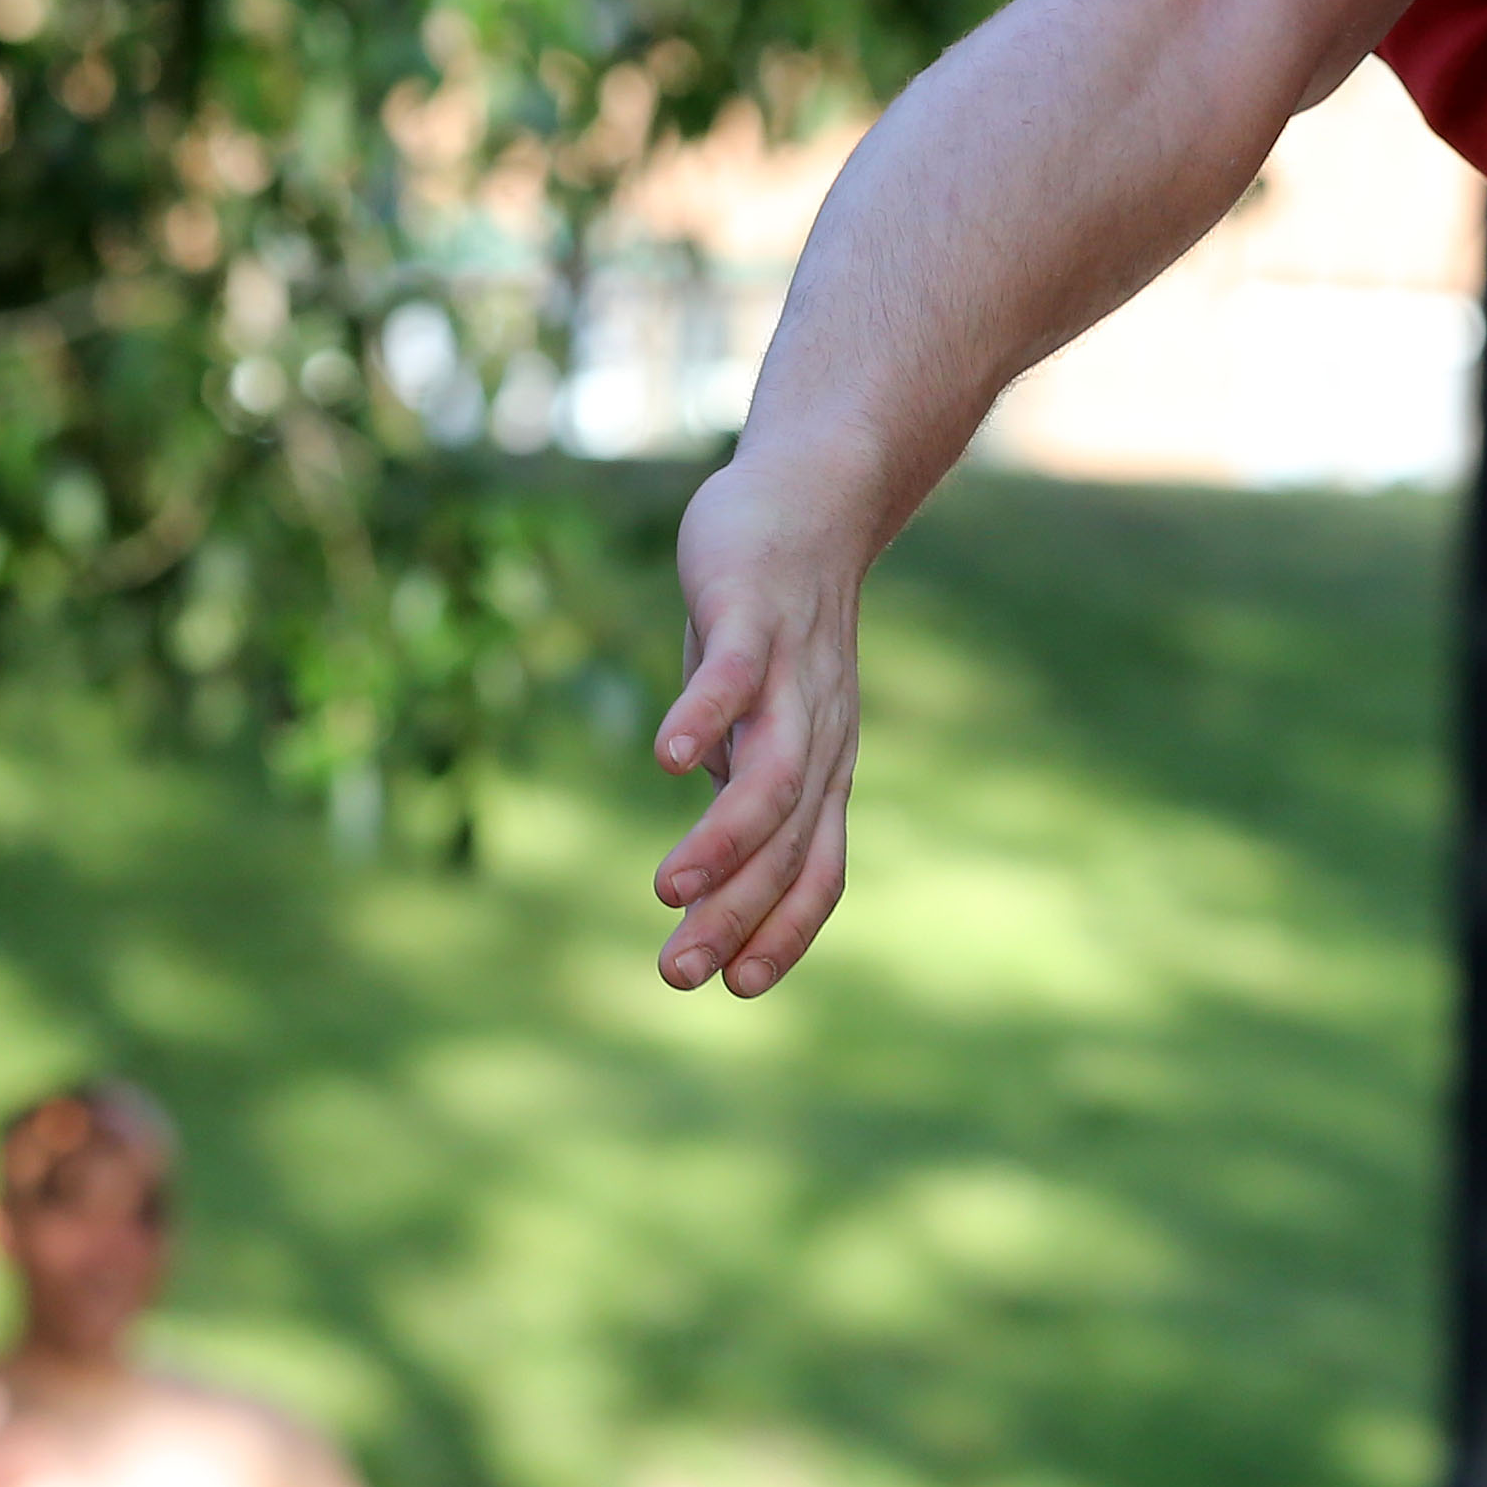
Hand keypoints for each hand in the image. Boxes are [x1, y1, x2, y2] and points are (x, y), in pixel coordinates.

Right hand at [648, 451, 868, 997]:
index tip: (739, 989)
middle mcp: (816, 729)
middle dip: (735, 912)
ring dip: (722, 838)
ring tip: (668, 890)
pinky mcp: (752, 614)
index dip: (787, 928)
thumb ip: (742, 785)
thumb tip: (713, 869)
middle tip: (679, 974)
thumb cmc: (774, 624)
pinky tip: (665, 760)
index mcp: (821, 765)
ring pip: (771, 771)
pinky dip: (705, 717)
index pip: (816, 865)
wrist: (813, 496)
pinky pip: (733, 675)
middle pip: (787, 837)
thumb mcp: (761, 718)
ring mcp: (788, 672)